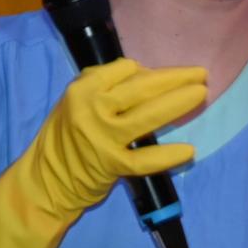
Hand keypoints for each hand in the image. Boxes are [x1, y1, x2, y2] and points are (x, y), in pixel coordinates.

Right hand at [25, 59, 204, 219]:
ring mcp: (103, 138)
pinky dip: (168, 155)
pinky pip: (146, 160)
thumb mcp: (77, 101)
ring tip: (201, 94)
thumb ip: (107, 86)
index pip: (126, 69)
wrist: (46, 178)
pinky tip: (190, 151)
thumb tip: (148, 74)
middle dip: (175, 78)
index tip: (160, 77)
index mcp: (83, 88)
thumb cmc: (67, 134)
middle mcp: (92, 109)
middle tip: (201, 74)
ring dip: (178, 103)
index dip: (149, 71)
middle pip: (142, 88)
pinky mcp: (113, 165)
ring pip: (148, 116)